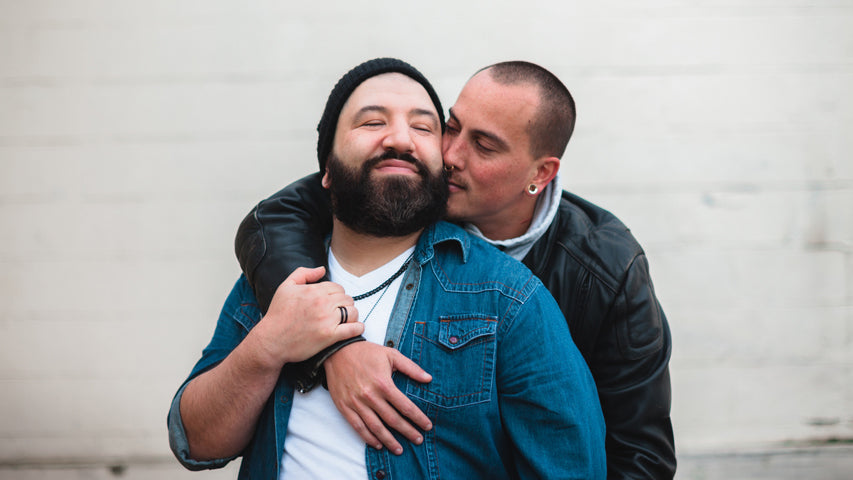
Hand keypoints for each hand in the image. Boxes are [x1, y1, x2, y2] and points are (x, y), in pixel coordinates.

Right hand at [250, 266, 364, 366]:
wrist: (271, 341)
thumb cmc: (277, 314)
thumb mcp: (285, 287)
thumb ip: (304, 273)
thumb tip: (322, 269)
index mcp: (314, 291)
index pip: (338, 288)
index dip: (337, 294)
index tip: (332, 301)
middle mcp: (322, 304)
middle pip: (347, 299)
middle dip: (344, 304)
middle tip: (338, 311)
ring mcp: (327, 320)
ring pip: (352, 311)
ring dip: (351, 315)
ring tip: (346, 319)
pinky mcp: (329, 336)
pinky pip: (353, 329)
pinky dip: (358, 328)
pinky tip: (356, 327)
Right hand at [324, 341, 432, 454]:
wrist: (337, 351)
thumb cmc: (366, 352)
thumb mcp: (391, 354)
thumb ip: (411, 368)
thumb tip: (429, 378)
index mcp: (383, 383)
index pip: (405, 406)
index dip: (418, 418)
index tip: (427, 426)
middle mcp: (370, 396)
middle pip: (393, 420)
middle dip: (408, 432)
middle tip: (418, 440)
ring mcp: (356, 403)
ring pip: (376, 427)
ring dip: (389, 441)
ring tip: (399, 449)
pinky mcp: (344, 407)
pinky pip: (358, 427)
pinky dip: (368, 438)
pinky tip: (377, 444)